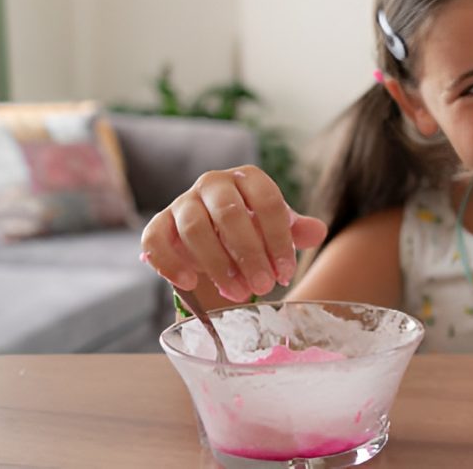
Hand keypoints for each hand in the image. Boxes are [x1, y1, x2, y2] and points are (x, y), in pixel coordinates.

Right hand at [139, 165, 327, 301]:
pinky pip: (156, 240)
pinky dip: (171, 263)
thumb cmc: (251, 228)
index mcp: (247, 178)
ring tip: (238, 293)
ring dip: (217, 265)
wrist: (213, 235)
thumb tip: (317, 232)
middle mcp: (213, 183)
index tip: (286, 273)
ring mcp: (183, 201)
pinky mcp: (159, 223)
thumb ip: (296, 230)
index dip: (278, 239)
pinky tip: (190, 283)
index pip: (267, 202)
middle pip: (230, 214)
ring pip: (195, 228)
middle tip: (264, 286)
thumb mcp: (276, 227)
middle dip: (249, 254)